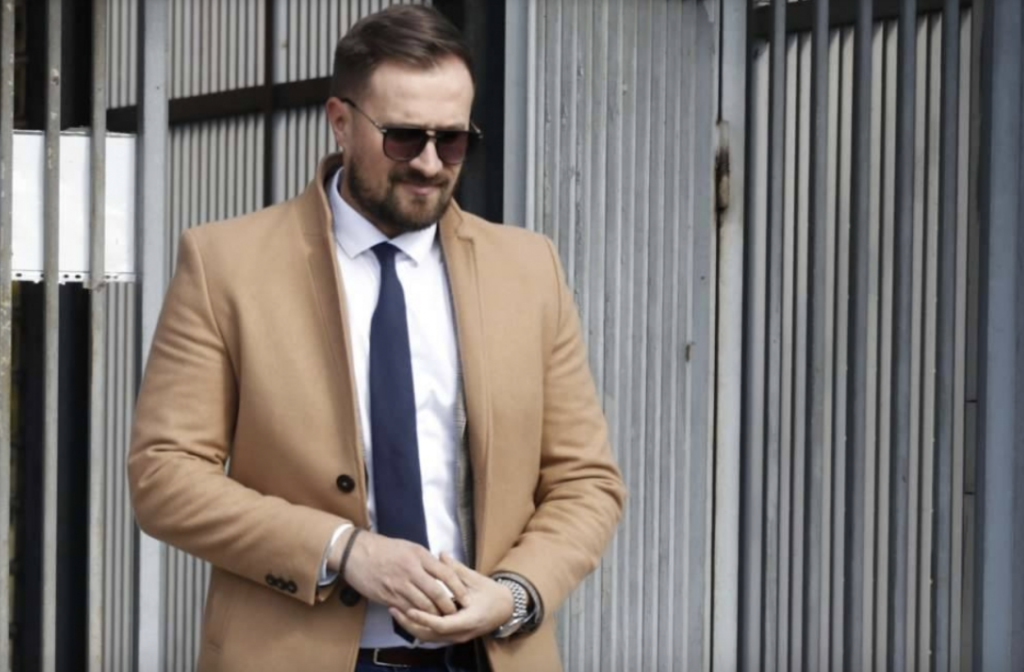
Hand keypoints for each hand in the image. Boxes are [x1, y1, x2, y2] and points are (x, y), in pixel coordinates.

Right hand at [339, 531, 468, 616]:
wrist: (355, 553)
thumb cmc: (383, 548)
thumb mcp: (408, 547)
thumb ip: (426, 560)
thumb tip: (442, 570)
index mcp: (418, 556)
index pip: (446, 573)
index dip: (458, 588)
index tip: (466, 596)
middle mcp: (410, 571)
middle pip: (437, 593)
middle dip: (448, 606)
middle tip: (456, 613)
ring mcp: (399, 585)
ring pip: (423, 605)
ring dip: (434, 615)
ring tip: (442, 619)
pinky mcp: (388, 596)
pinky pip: (407, 610)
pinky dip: (417, 616)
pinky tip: (423, 619)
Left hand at [389, 553, 513, 643]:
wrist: (506, 609)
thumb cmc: (492, 593)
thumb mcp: (476, 579)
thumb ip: (457, 569)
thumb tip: (442, 554)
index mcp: (469, 620)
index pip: (441, 625)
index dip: (424, 618)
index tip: (409, 609)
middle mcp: (461, 633)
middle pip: (430, 635)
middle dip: (410, 625)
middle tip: (394, 609)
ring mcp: (456, 637)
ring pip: (429, 638)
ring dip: (411, 627)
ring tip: (396, 611)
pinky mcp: (453, 636)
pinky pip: (432, 635)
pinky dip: (419, 627)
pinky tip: (408, 615)